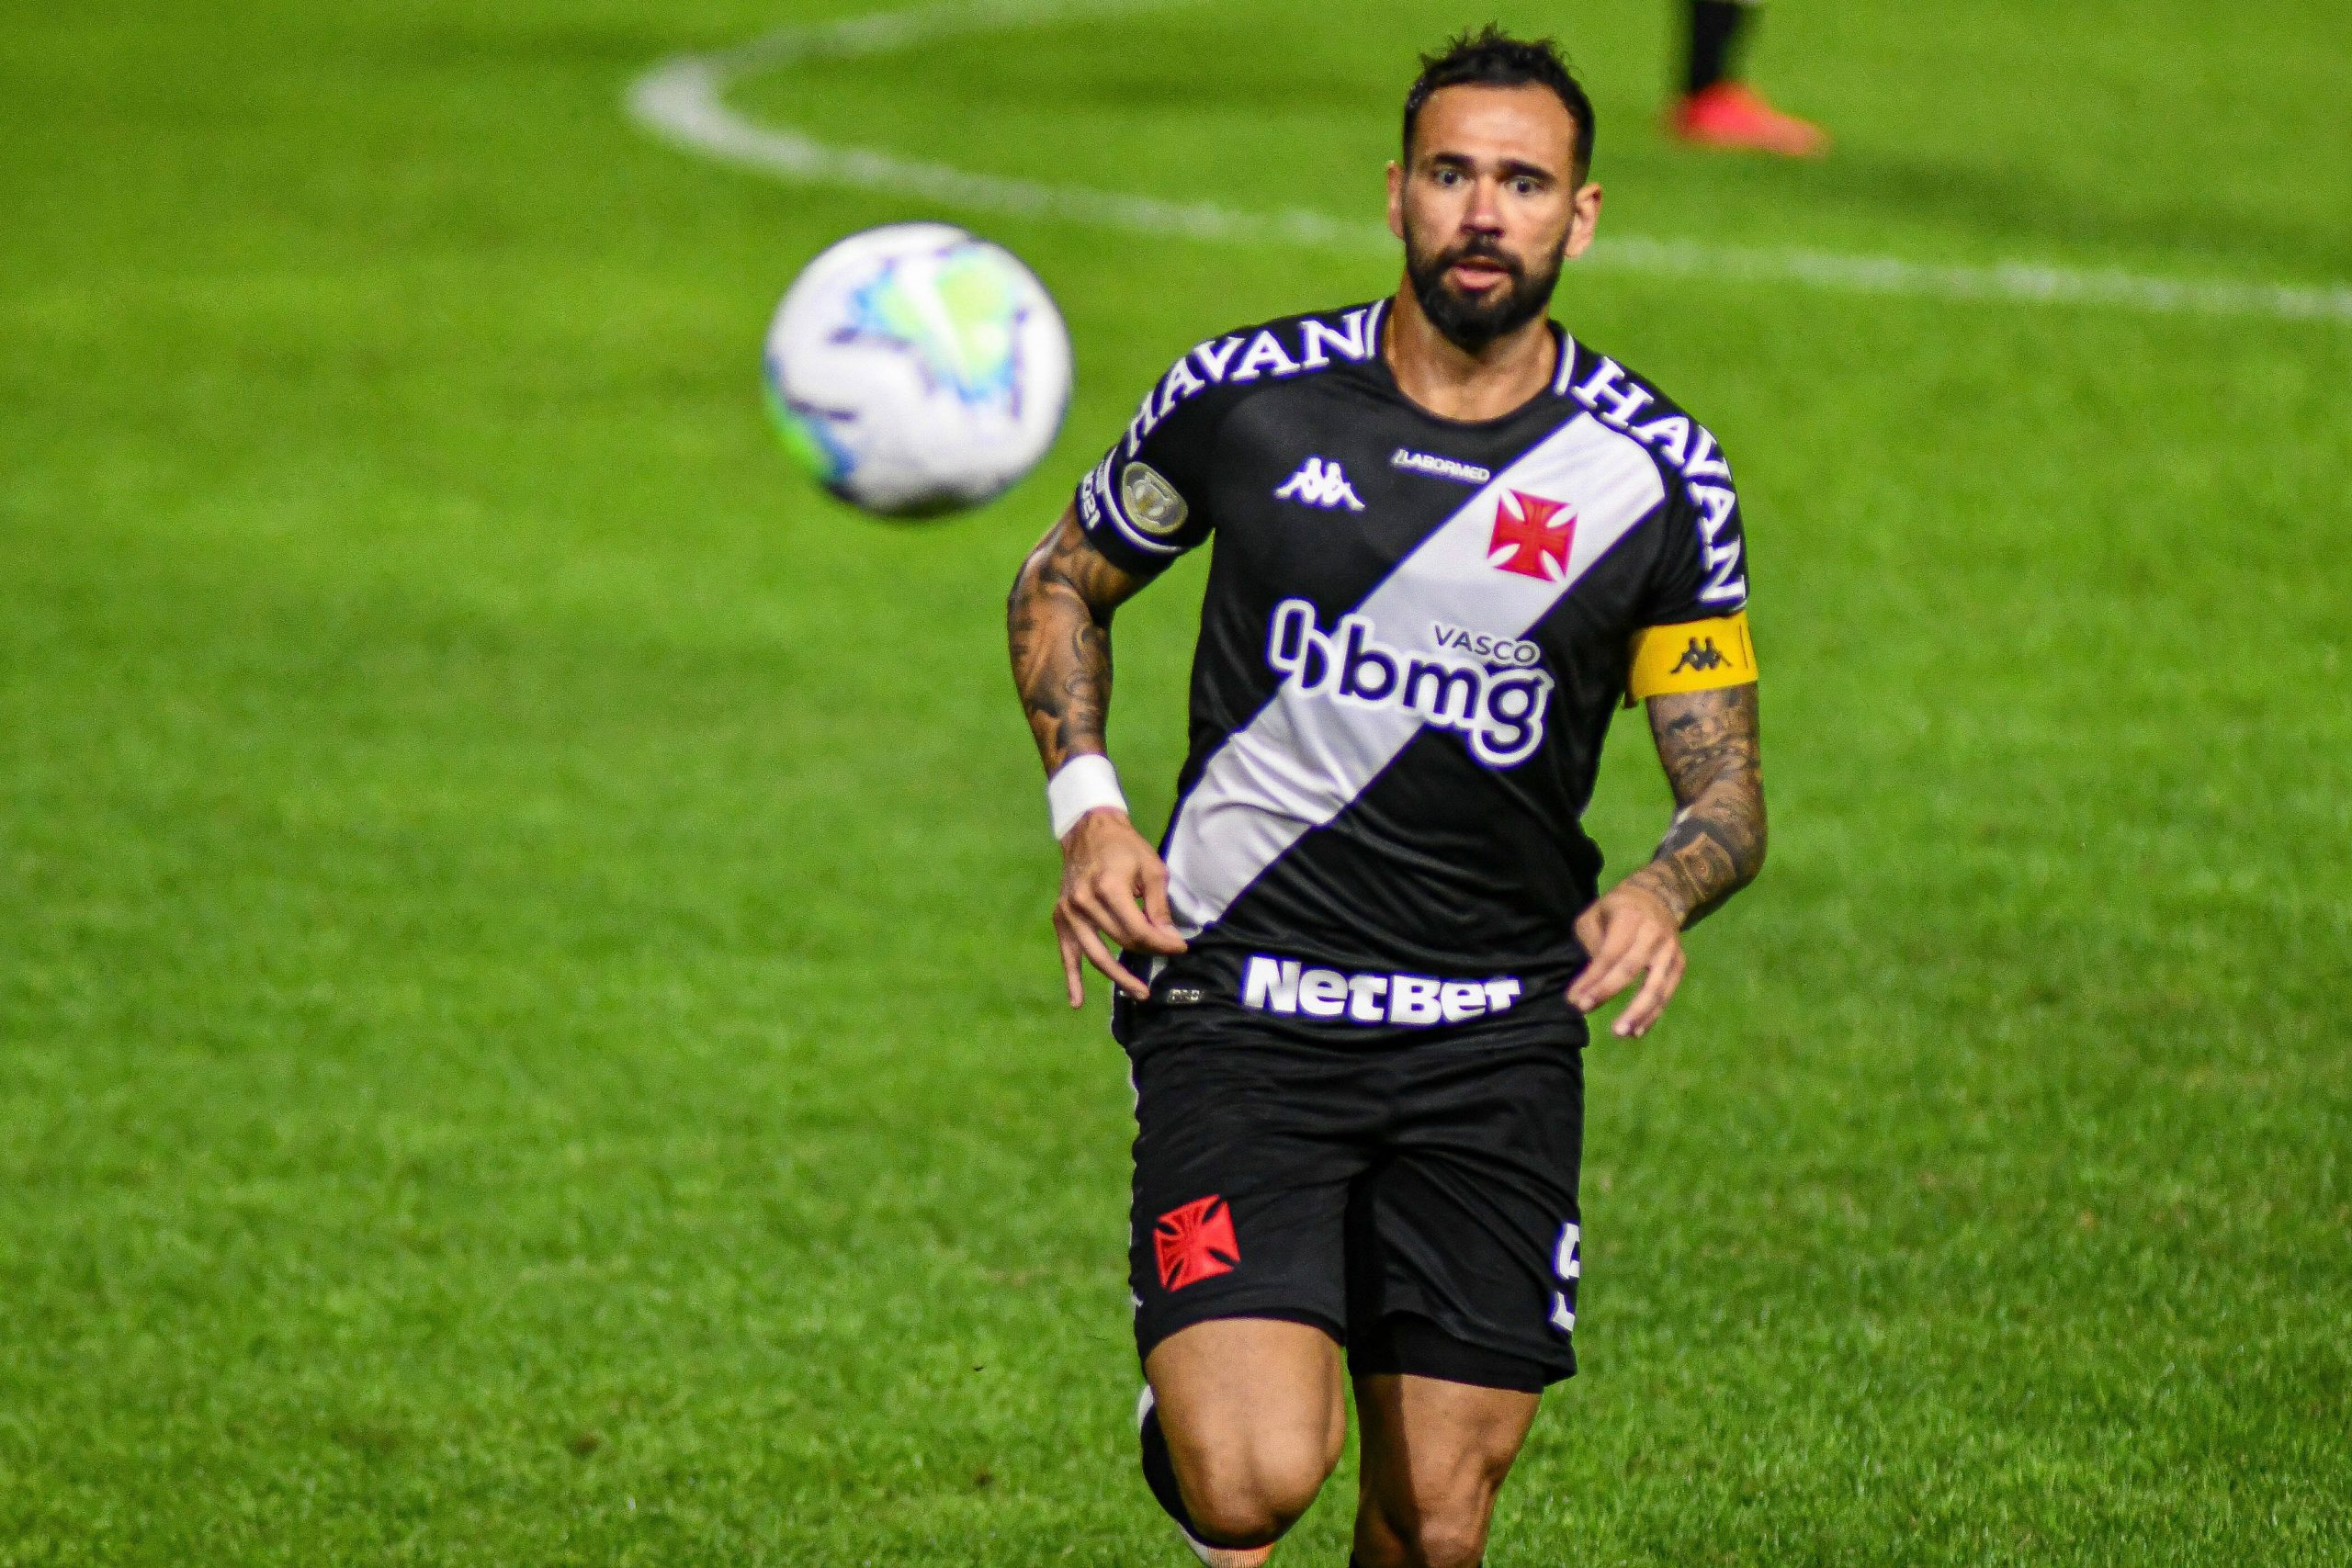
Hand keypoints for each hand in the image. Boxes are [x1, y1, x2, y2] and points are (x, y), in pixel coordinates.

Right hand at [1053, 808, 1187, 1007]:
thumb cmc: (1125, 848)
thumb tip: (1169, 940)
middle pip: (1120, 942)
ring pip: (1096, 955)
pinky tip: (1077, 1002)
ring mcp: (1069, 912)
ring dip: (1118, 977)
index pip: (1138, 930)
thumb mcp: (1151, 869)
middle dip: (1147, 951)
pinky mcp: (1061, 918)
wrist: (1089, 830)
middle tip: (1167, 954)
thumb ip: (1159, 906)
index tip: (1180, 948)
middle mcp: (1085, 902)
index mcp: (1108, 887)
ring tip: (1140, 993)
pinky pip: (1067, 954)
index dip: (1162, 943)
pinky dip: (1071, 979)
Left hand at [1566, 881, 1685, 1038]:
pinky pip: (1666, 993)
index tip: (1574, 1000)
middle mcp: (1653, 933)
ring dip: (1637, 1012)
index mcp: (1629, 918)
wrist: (1658, 897)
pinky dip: (1653, 1014)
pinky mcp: (1679, 964)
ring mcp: (1670, 950)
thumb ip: (1590, 947)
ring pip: (1655, 986)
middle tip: (1585, 1011)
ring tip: (1619, 1032)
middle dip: (1607, 992)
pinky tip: (1637, 1030)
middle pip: (1631, 968)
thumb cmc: (1616, 910)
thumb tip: (1586, 987)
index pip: (1609, 953)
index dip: (1593, 978)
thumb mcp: (1594, 917)